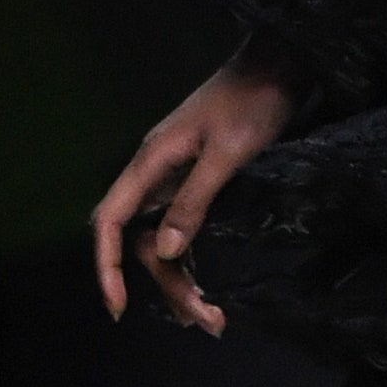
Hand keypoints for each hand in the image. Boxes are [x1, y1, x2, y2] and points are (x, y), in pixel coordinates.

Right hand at [91, 49, 293, 335]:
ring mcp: (177, 177)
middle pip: (142, 242)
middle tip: (204, 322)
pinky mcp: (199, 179)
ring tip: (210, 319)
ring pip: (164, 240)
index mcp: (152, 162)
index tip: (119, 307)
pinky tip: (207, 285)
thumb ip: (195, 200)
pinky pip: (184, 228)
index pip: (110, 221)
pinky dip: (193, 259)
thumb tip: (166, 252)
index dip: (106, 266)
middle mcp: (156, 173)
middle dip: (166, 285)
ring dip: (182, 280)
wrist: (280, 64)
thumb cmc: (254, 101)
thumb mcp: (229, 153)